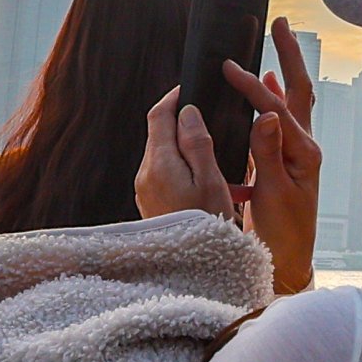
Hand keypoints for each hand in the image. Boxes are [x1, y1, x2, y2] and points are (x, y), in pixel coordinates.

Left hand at [135, 88, 236, 224]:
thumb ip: (197, 143)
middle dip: (183, 123)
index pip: (158, 115)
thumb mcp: (210, 181)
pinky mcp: (151, 204)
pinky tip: (206, 181)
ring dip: (186, 148)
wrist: (191, 272)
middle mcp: (146, 174)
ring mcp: (146, 191)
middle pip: (160, 134)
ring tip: (215, 156)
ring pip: (164, 155)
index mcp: (159, 164)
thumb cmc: (207, 227)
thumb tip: (187, 111)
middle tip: (211, 121)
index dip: (174, 97)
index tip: (191, 88)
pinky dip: (184, 169)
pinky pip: (166, 175)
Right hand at [231, 18, 321, 295]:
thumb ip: (268, 154)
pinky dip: (273, 98)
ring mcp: (297, 153)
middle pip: (298, 91)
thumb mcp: (274, 195)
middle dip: (289, 55)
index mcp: (304, 153)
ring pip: (291, 102)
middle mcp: (305, 147)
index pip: (276, 109)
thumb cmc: (284, 235)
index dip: (252, 87)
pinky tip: (267, 85)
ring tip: (275, 43)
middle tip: (279, 24)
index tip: (229, 68)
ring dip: (283, 72)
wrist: (290, 263)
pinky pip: (281, 120)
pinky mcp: (286, 161)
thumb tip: (267, 114)